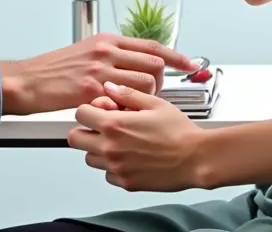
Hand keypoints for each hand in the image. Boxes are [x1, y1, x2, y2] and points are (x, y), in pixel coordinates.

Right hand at [0, 33, 196, 116]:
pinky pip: (126, 100)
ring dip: (145, 99)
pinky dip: (128, 108)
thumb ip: (110, 55)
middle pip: (154, 64)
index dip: (174, 55)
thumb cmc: (56, 69)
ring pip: (145, 84)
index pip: (150, 45)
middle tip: (151, 95)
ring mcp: (101, 70)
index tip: (190, 63)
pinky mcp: (93, 90)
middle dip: (160, 82)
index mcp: (107, 40)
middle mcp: (107, 51)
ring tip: (133, 106)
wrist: (31, 81)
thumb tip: (132, 62)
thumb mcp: (86, 52)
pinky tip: (119, 112)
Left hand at [68, 82, 208, 191]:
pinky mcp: (126, 183)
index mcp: (114, 125)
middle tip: (102, 126)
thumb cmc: (178, 130)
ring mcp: (117, 168)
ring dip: (98, 149)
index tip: (100, 108)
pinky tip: (129, 156)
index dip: (89, 108)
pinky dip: (112, 167)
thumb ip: (127, 93)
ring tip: (118, 141)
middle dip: (86, 130)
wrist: (195, 158)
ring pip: (89, 159)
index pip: (80, 114)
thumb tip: (109, 87)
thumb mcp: (153, 102)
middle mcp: (110, 148)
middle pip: (76, 139)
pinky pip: (107, 175)